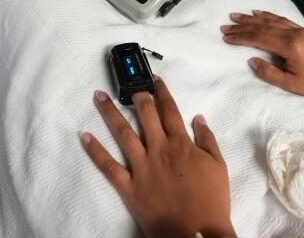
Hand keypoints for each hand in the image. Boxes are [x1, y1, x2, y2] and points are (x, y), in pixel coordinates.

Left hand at [81, 79, 234, 237]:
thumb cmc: (211, 201)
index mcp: (181, 144)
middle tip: (130, 83)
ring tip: (99, 96)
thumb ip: (208, 140)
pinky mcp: (129, 187)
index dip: (162, 93)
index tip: (155, 81)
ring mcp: (142, 167)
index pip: (170, 110)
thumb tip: (199, 118)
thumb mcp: (218, 166)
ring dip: (109, 113)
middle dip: (137, 96)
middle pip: (145, 115)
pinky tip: (85, 136)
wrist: (196, 233)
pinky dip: (95, 151)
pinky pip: (108, 166)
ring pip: (122, 134)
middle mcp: (159, 150)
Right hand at [221, 10, 303, 100]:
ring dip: (252, 18)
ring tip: (236, 16)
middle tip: (225, 26)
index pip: (260, 38)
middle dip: (242, 26)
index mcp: (290, 46)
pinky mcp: (303, 30)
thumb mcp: (291, 84)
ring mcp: (299, 30)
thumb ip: (269, 73)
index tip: (226, 37)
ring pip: (271, 20)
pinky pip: (282, 19)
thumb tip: (252, 60)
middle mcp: (294, 34)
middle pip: (263, 27)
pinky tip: (259, 13)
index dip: (241, 37)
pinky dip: (268, 15)